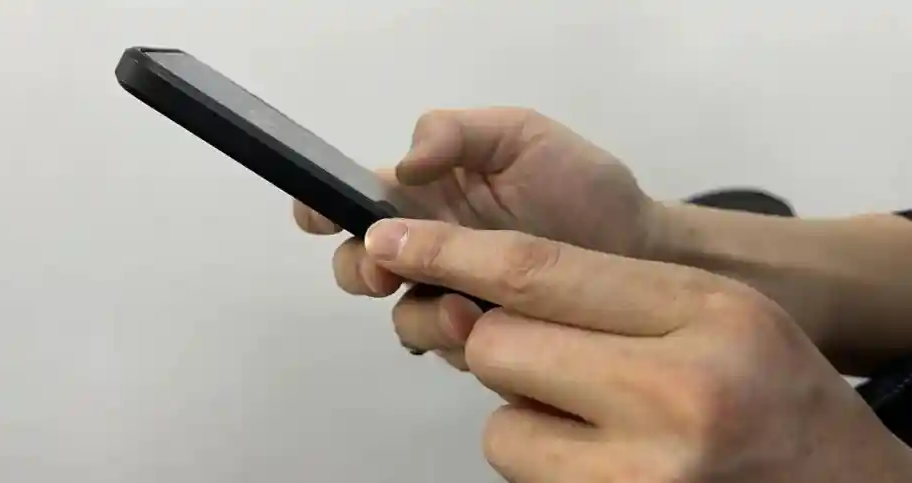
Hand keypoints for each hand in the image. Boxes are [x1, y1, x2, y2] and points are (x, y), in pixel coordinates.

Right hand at [293, 108, 655, 360]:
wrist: (640, 249)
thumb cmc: (580, 185)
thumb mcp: (521, 135)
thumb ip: (458, 133)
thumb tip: (403, 164)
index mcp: (426, 193)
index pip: (354, 196)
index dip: (322, 206)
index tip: (317, 218)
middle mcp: (427, 246)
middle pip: (357, 264)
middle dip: (358, 270)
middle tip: (383, 273)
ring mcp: (450, 295)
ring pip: (401, 315)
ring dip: (420, 315)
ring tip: (467, 312)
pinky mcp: (479, 339)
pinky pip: (444, 351)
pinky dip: (454, 347)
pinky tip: (485, 334)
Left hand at [359, 218, 911, 482]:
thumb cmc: (772, 387)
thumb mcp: (711, 308)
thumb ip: (608, 293)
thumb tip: (483, 292)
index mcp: (698, 316)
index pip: (536, 272)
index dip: (449, 251)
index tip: (392, 237)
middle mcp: (670, 397)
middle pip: (498, 346)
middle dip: (498, 342)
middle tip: (552, 351)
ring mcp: (639, 474)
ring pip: (500, 425)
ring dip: (525, 413)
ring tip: (598, 415)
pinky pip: (525, 474)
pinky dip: (545, 458)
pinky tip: (605, 454)